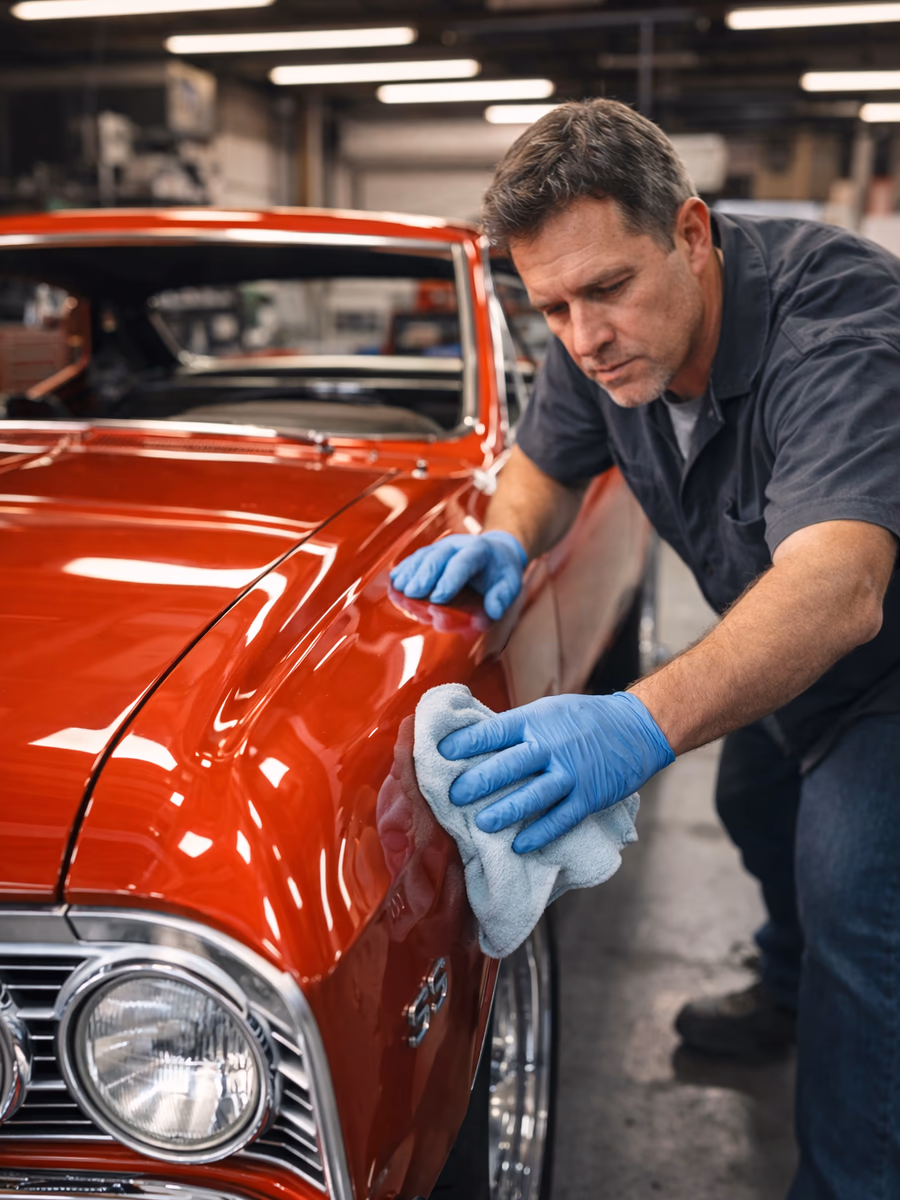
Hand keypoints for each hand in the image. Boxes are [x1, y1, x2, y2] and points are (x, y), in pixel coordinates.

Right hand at [390, 531, 526, 619]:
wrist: (496, 551)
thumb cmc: (501, 573)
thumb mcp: (510, 584)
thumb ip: (501, 598)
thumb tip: (492, 612)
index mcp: (479, 551)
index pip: (463, 563)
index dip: (449, 580)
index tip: (438, 598)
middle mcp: (458, 545)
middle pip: (437, 557)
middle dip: (424, 575)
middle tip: (412, 593)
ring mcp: (442, 547)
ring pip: (423, 556)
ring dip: (410, 573)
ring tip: (400, 588)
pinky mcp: (432, 552)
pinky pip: (416, 559)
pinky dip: (405, 569)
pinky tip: (396, 580)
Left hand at [438, 692, 673, 852]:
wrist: (636, 728)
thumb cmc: (584, 719)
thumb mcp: (548, 711)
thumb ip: (518, 729)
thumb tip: (477, 744)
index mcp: (536, 721)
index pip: (494, 731)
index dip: (467, 742)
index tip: (442, 752)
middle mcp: (551, 746)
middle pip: (508, 765)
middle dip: (478, 781)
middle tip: (454, 795)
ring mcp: (571, 773)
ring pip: (532, 795)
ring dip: (505, 811)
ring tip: (481, 824)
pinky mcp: (588, 797)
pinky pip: (561, 818)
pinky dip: (540, 833)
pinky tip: (520, 844)